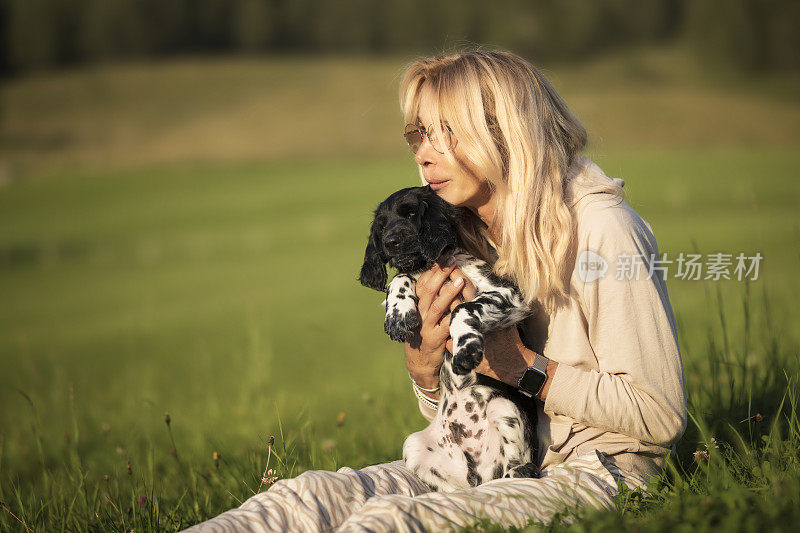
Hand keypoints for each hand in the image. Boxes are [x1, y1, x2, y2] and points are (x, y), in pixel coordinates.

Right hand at [404, 258, 474, 390]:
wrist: (420, 363)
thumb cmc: (426, 335)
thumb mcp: (425, 316)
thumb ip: (432, 300)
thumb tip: (444, 280)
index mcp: (418, 306)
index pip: (423, 284)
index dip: (433, 270)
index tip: (444, 257)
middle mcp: (420, 314)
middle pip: (428, 290)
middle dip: (440, 274)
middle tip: (452, 261)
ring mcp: (426, 327)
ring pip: (436, 306)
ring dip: (448, 293)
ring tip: (460, 281)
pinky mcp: (435, 339)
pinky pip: (446, 326)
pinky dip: (454, 317)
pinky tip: (463, 309)